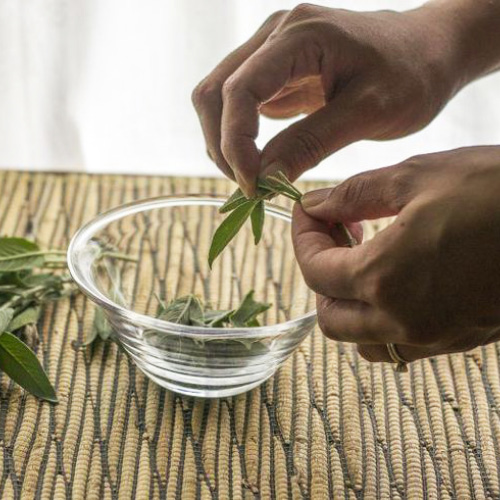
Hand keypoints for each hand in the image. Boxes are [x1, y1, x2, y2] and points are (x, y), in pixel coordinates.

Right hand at [192, 3, 465, 195]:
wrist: (426, 52)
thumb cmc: (410, 76)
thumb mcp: (366, 113)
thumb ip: (310, 143)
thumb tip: (262, 178)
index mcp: (300, 35)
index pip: (240, 91)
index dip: (236, 143)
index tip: (253, 186)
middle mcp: (274, 35)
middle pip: (214, 93)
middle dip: (223, 146)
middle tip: (251, 187)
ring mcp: (270, 50)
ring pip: (219, 99)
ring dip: (226, 143)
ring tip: (255, 178)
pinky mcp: (274, 70)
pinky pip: (239, 104)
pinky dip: (240, 137)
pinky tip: (261, 160)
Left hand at [292, 146, 499, 363]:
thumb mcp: (418, 175)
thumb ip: (353, 194)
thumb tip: (315, 206)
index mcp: (384, 277)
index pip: (314, 269)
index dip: (302, 238)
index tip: (307, 213)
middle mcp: (404, 319)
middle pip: (330, 316)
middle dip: (320, 276)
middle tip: (337, 236)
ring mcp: (434, 336)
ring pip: (361, 338)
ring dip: (348, 303)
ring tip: (364, 257)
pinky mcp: (459, 339)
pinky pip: (399, 342)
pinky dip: (381, 317)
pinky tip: (397, 277)